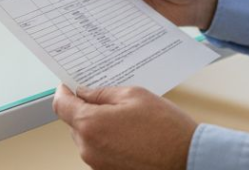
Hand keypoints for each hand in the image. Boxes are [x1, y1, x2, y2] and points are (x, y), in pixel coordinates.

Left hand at [52, 84, 196, 169]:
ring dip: (99, 126)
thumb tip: (84, 93)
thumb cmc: (165, 128)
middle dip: (86, 109)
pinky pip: (99, 151)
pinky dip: (108, 141)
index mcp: (90, 124)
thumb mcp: (134, 95)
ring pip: (87, 138)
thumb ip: (102, 93)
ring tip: (126, 120)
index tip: (67, 86)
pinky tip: (129, 135)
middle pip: (74, 123)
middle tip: (108, 100)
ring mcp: (97, 164)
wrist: (187, 160)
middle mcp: (88, 148)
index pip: (61, 105)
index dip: (63, 92)